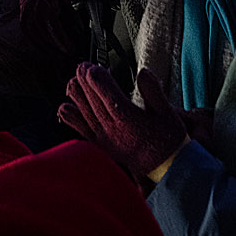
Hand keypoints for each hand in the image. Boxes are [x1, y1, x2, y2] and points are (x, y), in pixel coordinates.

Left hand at [58, 63, 185, 183]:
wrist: (165, 171)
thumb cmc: (167, 142)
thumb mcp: (168, 113)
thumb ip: (154, 91)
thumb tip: (143, 72)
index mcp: (128, 117)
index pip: (103, 89)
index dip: (96, 73)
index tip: (95, 65)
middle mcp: (112, 127)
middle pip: (90, 96)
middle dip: (84, 78)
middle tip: (83, 66)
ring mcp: (103, 138)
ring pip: (81, 110)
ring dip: (77, 93)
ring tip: (75, 81)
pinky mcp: (100, 146)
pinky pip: (79, 129)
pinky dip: (70, 116)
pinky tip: (67, 107)